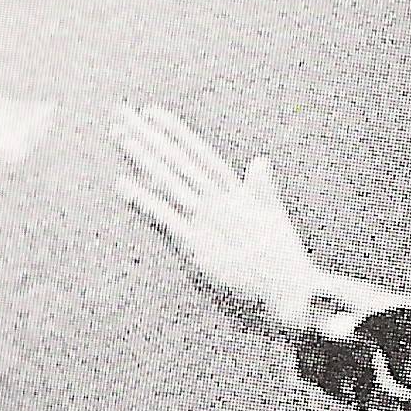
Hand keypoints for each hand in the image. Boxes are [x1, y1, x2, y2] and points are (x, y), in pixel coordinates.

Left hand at [111, 107, 335, 342]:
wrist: (292, 297)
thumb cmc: (284, 265)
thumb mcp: (275, 219)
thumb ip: (262, 189)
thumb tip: (259, 160)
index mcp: (237, 195)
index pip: (200, 156)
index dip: (175, 133)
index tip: (151, 113)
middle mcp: (220, 202)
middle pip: (178, 161)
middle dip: (148, 137)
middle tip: (120, 114)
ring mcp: (208, 223)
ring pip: (168, 182)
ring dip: (142, 157)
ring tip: (118, 135)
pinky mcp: (197, 249)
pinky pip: (163, 220)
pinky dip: (142, 201)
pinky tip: (121, 184)